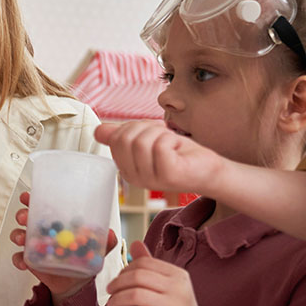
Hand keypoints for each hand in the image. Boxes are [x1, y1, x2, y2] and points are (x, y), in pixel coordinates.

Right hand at [10, 191, 117, 299]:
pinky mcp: (30, 261)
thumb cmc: (84, 260)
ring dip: (17, 234)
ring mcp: (34, 246)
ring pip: (19, 235)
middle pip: (26, 217)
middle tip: (24, 217)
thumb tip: (111, 233)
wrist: (76, 282)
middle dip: (22, 214)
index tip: (27, 196)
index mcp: (56, 223)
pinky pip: (19, 258)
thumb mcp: (97, 250)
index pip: (42, 207)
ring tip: (22, 239)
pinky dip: (19, 259)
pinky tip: (24, 263)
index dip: (32, 199)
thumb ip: (106, 242)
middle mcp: (42, 231)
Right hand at [94, 120, 223, 194]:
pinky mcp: (167, 175)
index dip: (135, 126)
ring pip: (142, 142)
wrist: (207, 169)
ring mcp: (149, 179)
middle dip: (147, 128)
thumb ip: (122, 135)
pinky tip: (177, 149)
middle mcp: (134, 177)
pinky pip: (160, 146)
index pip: (116, 138)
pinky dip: (171, 140)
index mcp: (126, 168)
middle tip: (162, 135)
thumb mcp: (148, 140)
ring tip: (170, 143)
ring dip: (160, 134)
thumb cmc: (179, 154)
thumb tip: (99, 130)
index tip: (152, 132)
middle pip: (126, 138)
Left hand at [104, 240, 200, 305]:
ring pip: (136, 296)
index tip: (116, 280)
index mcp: (178, 275)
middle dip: (118, 283)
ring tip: (111, 305)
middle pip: (138, 277)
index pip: (145, 263)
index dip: (125, 269)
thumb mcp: (166, 283)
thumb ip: (150, 265)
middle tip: (109, 291)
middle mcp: (179, 289)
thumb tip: (134, 243)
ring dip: (117, 300)